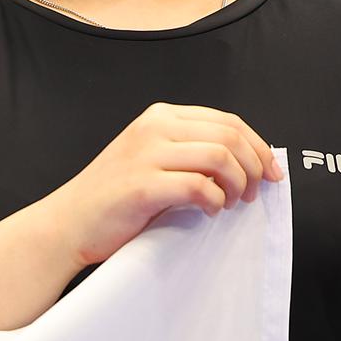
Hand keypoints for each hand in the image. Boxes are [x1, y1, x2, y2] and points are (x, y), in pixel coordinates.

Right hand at [45, 103, 281, 268]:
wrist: (68, 223)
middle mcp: (153, 128)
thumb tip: (250, 162)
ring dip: (237, 185)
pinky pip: (199, 187)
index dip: (259, 146)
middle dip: (254, 167)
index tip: (272, 172)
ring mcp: (145, 154)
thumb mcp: (152, 159)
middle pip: (229, 137)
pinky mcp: (142, 185)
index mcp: (159, 117)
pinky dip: (215, 202)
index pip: (227, 120)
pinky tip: (209, 212)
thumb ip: (190, 152)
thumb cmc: (114, 199)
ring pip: (220, 158)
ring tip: (230, 203)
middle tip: (253, 194)